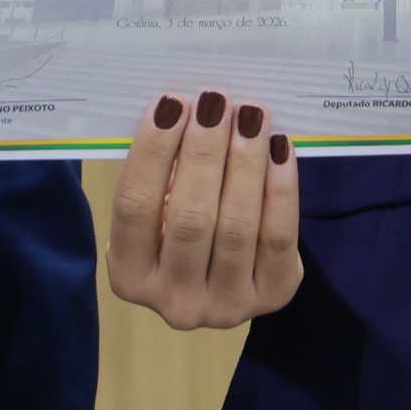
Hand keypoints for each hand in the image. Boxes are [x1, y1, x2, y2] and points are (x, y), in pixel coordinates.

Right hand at [105, 89, 302, 328]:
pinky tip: (279, 147)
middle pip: (189, 218)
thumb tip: (185, 107)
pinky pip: (279, 236)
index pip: (135, 208)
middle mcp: (175, 303)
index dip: (153, 152)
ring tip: (251, 115)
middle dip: (204, 152)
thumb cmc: (180, 223)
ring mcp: (226, 306)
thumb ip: (164, 170)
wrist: (228, 275)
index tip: (170, 103)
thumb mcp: (157, 207)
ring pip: (238, 226)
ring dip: (245, 162)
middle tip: (216, 103)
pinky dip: (281, 188)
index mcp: (129, 276)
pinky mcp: (273, 295)